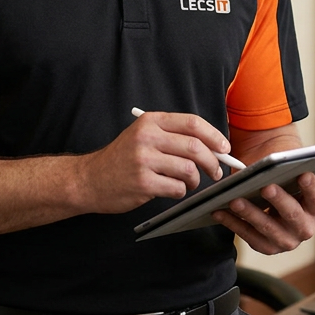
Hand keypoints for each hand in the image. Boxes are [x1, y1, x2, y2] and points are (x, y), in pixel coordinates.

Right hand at [76, 111, 229, 214]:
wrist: (90, 179)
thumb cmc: (122, 159)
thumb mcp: (143, 136)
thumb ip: (173, 137)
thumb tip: (213, 147)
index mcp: (150, 122)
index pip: (192, 123)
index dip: (214, 136)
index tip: (224, 148)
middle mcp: (147, 138)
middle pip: (195, 147)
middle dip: (212, 161)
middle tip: (215, 171)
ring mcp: (143, 160)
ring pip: (188, 169)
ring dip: (195, 180)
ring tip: (188, 183)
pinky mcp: (142, 183)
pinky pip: (176, 188)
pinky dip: (180, 192)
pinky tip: (172, 190)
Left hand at [211, 172, 314, 254]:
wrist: (271, 192)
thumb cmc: (284, 177)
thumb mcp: (292, 169)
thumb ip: (295, 164)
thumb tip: (287, 157)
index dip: (312, 187)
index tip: (303, 173)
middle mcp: (305, 228)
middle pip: (293, 216)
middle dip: (279, 201)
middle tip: (266, 187)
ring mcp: (286, 240)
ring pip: (268, 228)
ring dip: (250, 214)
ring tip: (235, 200)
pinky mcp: (267, 247)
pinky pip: (249, 237)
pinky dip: (233, 223)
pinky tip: (220, 211)